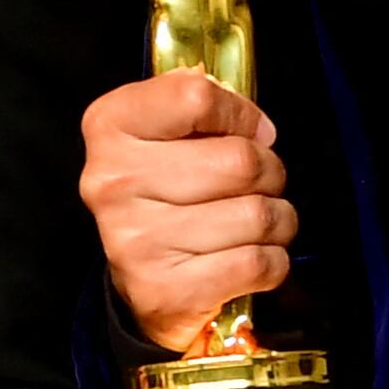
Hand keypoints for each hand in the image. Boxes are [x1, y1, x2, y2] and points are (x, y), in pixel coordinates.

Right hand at [82, 71, 295, 356]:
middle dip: (270, 172)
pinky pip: (258, 263)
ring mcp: (135, 240)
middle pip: (240, 161)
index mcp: (110, 127)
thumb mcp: (163, 135)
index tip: (251, 132)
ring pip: (257, 215)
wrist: (143, 282)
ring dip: (278, 220)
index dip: (240, 114)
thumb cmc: (165, 195)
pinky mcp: (164, 290)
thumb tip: (254, 123)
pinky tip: (252, 256)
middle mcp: (112, 182)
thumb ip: (199, 108)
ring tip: (259, 222)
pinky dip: (273, 260)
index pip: (195, 97)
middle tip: (262, 183)